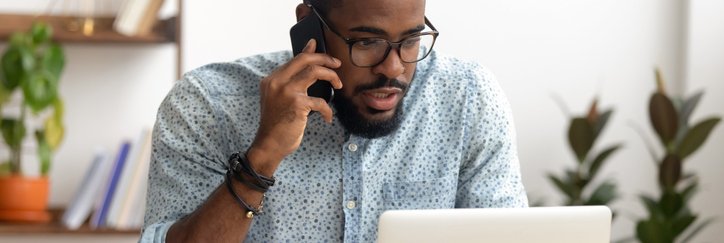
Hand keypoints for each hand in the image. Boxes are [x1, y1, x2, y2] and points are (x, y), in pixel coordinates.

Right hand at [248, 39, 342, 174]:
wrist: (269, 144)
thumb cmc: (278, 123)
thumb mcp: (281, 98)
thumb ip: (292, 80)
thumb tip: (308, 55)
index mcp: (271, 79)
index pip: (295, 60)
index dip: (314, 54)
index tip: (327, 56)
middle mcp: (277, 82)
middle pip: (304, 60)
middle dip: (325, 59)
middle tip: (337, 64)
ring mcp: (286, 91)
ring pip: (314, 72)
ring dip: (331, 77)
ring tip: (338, 85)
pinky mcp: (296, 104)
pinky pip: (320, 101)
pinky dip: (327, 110)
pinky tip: (327, 117)